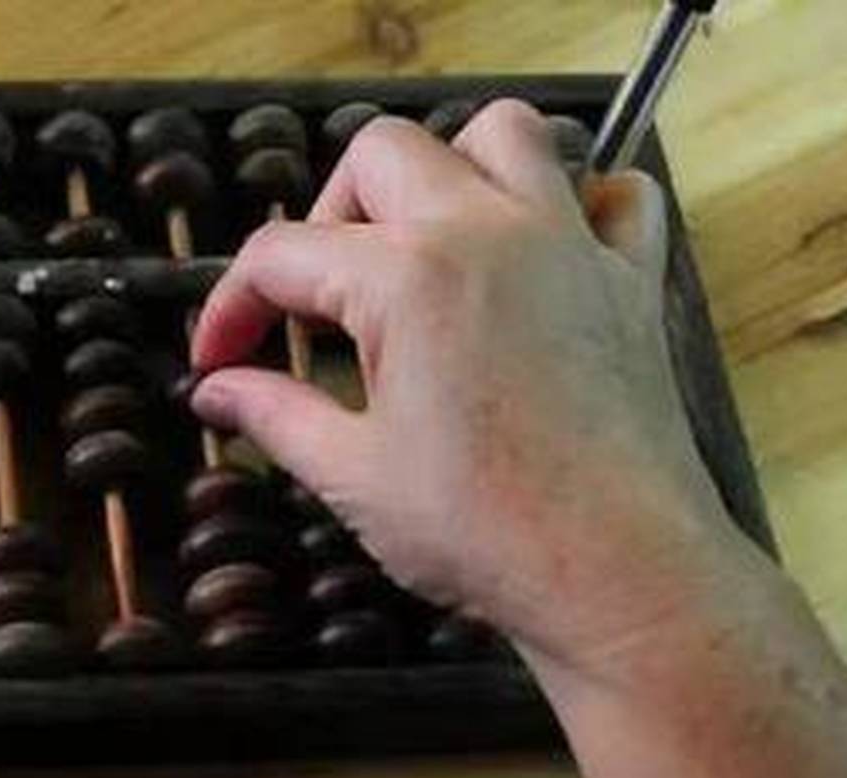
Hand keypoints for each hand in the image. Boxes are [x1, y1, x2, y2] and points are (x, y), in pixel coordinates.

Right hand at [189, 99, 761, 673]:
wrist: (617, 573)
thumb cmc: (483, 531)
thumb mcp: (352, 474)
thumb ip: (274, 414)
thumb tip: (218, 392)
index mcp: (405, 276)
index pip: (283, 255)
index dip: (232, 307)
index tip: (219, 362)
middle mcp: (487, 232)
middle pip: (381, 156)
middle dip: (328, 214)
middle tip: (316, 300)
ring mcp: (568, 246)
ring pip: (502, 135)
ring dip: (448, 168)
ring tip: (420, 243)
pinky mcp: (628, 281)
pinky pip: (617, 195)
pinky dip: (580, 200)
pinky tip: (539, 253)